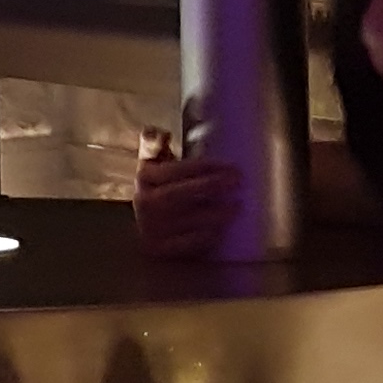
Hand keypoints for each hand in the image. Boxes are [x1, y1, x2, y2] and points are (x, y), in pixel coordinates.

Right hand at [134, 132, 242, 260]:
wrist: (148, 221)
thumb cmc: (161, 185)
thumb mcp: (154, 161)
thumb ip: (154, 143)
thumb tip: (159, 133)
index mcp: (145, 177)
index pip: (175, 170)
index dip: (203, 167)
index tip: (229, 165)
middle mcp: (144, 203)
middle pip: (179, 194)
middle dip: (210, 187)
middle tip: (237, 182)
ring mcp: (151, 228)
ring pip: (185, 220)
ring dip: (214, 213)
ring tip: (237, 205)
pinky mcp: (161, 249)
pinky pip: (187, 244)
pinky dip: (207, 236)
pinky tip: (224, 228)